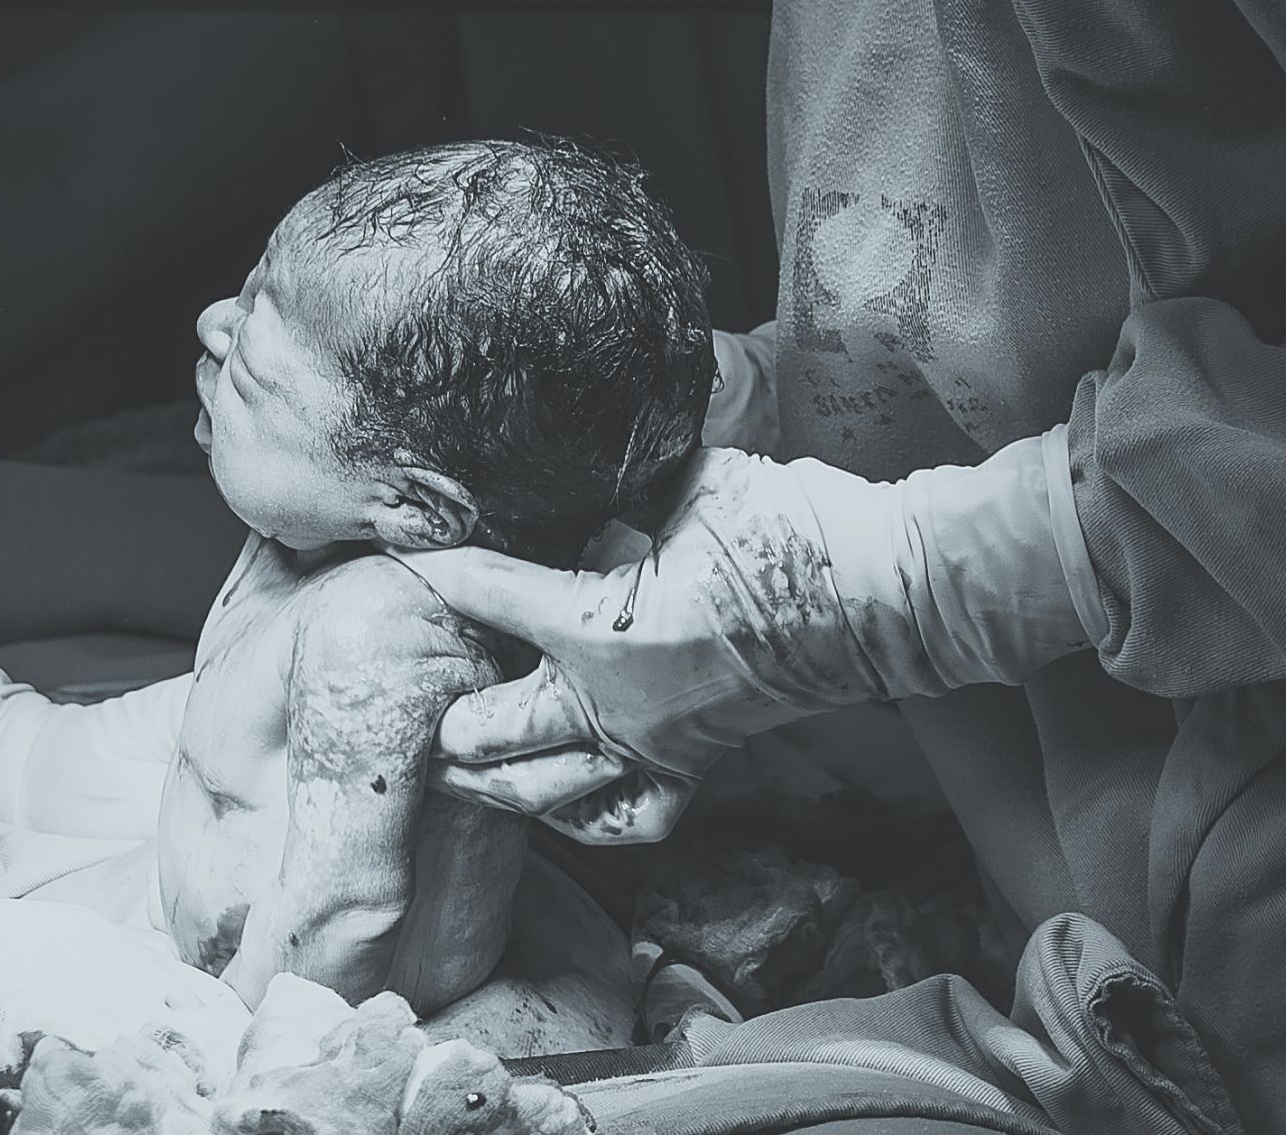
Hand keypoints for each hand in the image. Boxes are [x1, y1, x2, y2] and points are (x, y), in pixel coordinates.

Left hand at [398, 439, 1092, 838]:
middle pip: (496, 729)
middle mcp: (613, 702)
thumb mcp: (691, 483)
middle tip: (423, 706)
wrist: (881, 597)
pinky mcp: (694, 764)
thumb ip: (622, 488)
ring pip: (546, 791)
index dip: (442, 572)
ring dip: (493, 783)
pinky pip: (625, 817)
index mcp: (600, 625)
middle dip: (452, 720)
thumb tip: (585, 467)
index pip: (491, 596)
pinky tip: (558, 804)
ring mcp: (653, 744)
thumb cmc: (790, 531)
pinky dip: (583, 819)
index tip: (404, 556)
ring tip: (455, 773)